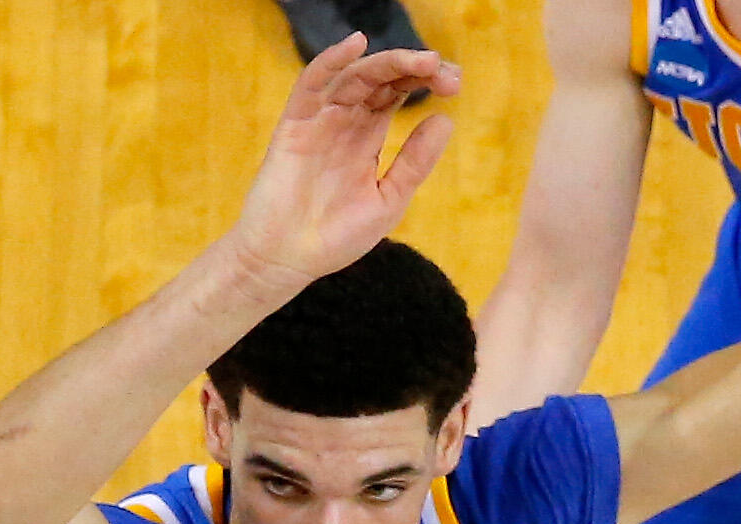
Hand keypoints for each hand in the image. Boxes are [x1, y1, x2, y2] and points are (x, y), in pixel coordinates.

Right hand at [225, 36, 462, 287]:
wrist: (286, 261)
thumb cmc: (335, 237)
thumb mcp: (388, 200)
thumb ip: (414, 162)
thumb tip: (446, 119)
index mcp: (368, 136)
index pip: (399, 92)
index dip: (425, 81)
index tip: (454, 83)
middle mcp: (345, 121)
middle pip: (381, 79)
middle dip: (414, 69)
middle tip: (444, 70)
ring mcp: (320, 120)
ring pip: (355, 76)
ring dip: (388, 63)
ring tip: (421, 61)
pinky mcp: (295, 125)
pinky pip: (312, 84)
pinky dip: (331, 60)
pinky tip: (357, 45)